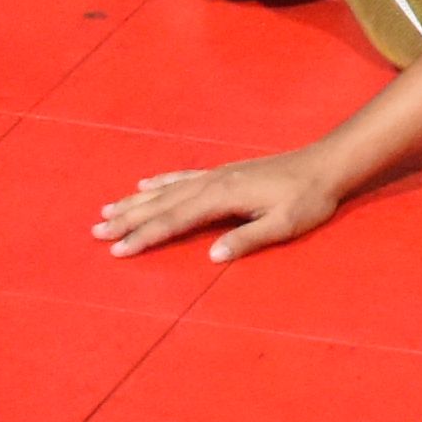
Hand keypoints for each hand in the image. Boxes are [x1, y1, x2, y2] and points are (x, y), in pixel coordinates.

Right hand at [97, 153, 341, 259]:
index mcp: (223, 197)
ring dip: (136, 201)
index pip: (175, 221)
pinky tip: (144, 184)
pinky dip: (160, 182)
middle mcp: (213, 182)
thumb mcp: (284, 225)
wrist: (325, 165)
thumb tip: (211, 256)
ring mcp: (216, 175)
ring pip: (166, 190)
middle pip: (162, 204)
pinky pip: (182, 177)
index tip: (117, 248)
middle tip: (95, 230)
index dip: (145, 236)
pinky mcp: (223, 172)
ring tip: (107, 209)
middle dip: (128, 218)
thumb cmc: (308, 200)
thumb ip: (248, 240)